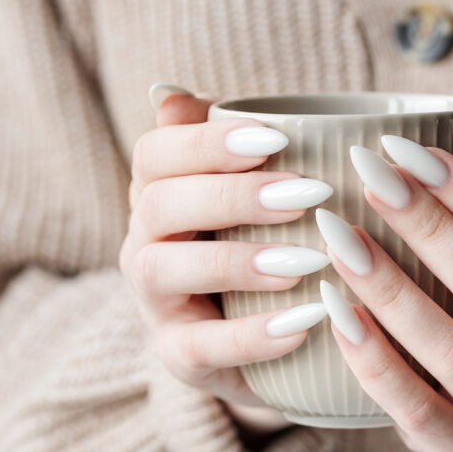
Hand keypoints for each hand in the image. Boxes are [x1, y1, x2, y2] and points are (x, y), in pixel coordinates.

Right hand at [119, 84, 333, 433]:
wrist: (269, 348)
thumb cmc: (264, 250)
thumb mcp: (256, 198)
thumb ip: (232, 148)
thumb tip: (173, 93)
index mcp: (159, 195)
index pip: (154, 154)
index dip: (207, 141)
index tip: (276, 138)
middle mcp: (144, 244)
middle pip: (158, 204)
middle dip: (231, 194)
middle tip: (308, 192)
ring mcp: (154, 304)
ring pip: (163, 270)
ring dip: (235, 260)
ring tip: (307, 260)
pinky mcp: (178, 358)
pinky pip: (200, 347)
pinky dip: (254, 335)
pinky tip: (308, 321)